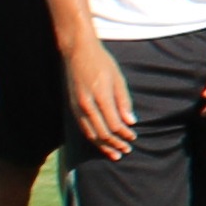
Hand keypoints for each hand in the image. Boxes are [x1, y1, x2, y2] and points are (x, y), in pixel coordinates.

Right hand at [65, 41, 138, 160]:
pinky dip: (92, 137)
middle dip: (115, 143)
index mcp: (100, 96)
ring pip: (90, 133)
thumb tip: (131, 122)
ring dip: (103, 146)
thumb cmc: (102, 62)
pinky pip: (82, 127)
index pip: (114, 124)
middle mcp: (86, 104)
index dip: (125, 134)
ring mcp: (77, 106)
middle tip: (126, 150)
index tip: (134, 137)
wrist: (77, 51)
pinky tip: (99, 143)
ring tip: (114, 153)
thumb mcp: (118, 79)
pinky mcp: (72, 106)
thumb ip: (124, 101)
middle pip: (102, 132)